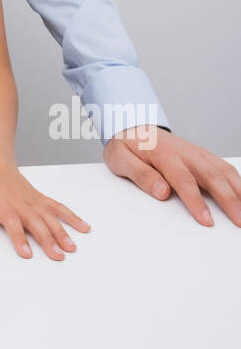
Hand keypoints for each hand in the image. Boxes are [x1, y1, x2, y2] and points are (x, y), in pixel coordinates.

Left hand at [0, 154, 90, 259]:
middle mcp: (19, 200)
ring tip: (72, 247)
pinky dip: (71, 216)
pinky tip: (83, 226)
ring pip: (49, 216)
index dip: (19, 237)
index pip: (11, 221)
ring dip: (62, 232)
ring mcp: (32, 199)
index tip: (27, 253)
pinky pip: (57, 207)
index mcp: (0, 201)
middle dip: (47, 240)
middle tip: (58, 256)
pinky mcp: (39, 197)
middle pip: (35, 222)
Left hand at [104, 127, 240, 226]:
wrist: (134, 126)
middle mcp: (186, 153)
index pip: (184, 180)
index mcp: (164, 153)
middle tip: (239, 221)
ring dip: (239, 192)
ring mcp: (197, 153)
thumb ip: (140, 175)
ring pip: (223, 172)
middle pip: (212, 177)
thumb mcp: (120, 158)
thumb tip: (162, 192)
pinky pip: (225, 168)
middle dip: (229, 200)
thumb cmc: (127, 146)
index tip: (207, 220)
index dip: (196, 202)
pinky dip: (238, 183)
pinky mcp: (204, 156)